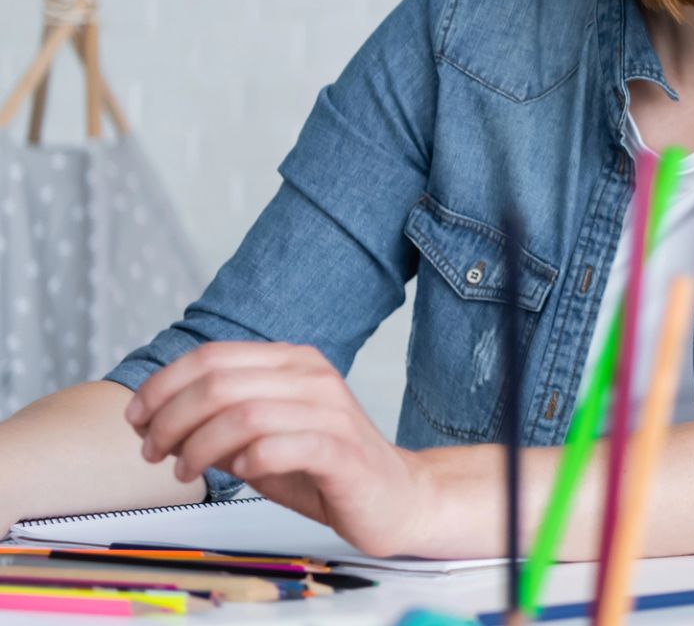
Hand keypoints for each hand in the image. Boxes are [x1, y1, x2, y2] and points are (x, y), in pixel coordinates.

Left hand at [124, 341, 431, 557]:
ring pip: (242, 415)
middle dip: (169, 419)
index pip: (212, 356)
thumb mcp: (265, 433)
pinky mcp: (341, 452)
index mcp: (293, 362)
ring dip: (197, 446)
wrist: (397, 497)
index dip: (162, 385)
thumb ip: (221, 419)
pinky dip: (243, 462)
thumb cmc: (325, 468)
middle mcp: (313, 377)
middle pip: (218, 383)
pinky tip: (235, 474)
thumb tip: (156, 419)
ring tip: (184, 470)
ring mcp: (330, 412)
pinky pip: (277, 448)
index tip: (137, 420)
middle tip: (153, 452)